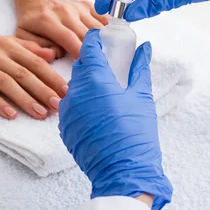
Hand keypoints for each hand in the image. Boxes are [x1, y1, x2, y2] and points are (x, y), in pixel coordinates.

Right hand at [0, 10, 65, 119]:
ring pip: (7, 83)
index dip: (52, 77)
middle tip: (60, 105)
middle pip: (24, 73)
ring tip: (40, 114)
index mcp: (8, 45)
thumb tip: (53, 55)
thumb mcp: (3, 43)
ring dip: (25, 99)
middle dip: (44, 90)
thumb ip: (28, 48)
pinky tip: (10, 115)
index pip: (35, 62)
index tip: (68, 91)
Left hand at [5, 0, 107, 58]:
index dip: (80, 53)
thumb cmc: (30, 22)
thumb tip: (52, 55)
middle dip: (94, 51)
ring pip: (97, 28)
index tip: (87, 67)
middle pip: (87, 34)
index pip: (69, 38)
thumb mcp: (22, 36)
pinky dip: (106, 32)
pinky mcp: (87, 5)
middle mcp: (65, 11)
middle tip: (97, 66)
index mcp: (48, 20)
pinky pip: (103, 19)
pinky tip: (103, 42)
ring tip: (101, 56)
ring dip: (102, 43)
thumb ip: (34, 49)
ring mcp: (78, 7)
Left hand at [58, 30, 171, 209]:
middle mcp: (76, 92)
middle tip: (109, 65)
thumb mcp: (141, 97)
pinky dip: (81, 103)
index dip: (94, 40)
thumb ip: (140, 68)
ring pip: (74, 87)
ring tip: (105, 92)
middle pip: (80, 67)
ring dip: (87, 85)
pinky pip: (70, 106)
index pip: (88, 48)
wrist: (123, 171)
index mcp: (95, 80)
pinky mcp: (64, 127)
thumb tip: (145, 48)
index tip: (102, 38)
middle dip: (93, 63)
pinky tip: (97, 112)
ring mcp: (67, 110)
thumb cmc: (136, 133)